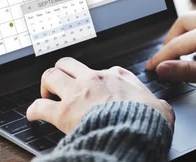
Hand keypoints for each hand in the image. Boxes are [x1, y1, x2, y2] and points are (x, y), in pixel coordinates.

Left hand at [27, 57, 174, 133]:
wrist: (135, 132)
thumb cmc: (147, 121)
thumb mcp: (161, 108)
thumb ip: (158, 104)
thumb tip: (162, 109)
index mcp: (118, 76)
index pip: (102, 70)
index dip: (96, 80)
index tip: (94, 89)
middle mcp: (94, 79)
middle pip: (68, 64)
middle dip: (62, 72)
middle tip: (61, 85)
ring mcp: (77, 93)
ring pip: (50, 75)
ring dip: (46, 85)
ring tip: (46, 95)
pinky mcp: (64, 112)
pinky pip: (39, 106)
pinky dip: (34, 110)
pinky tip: (33, 115)